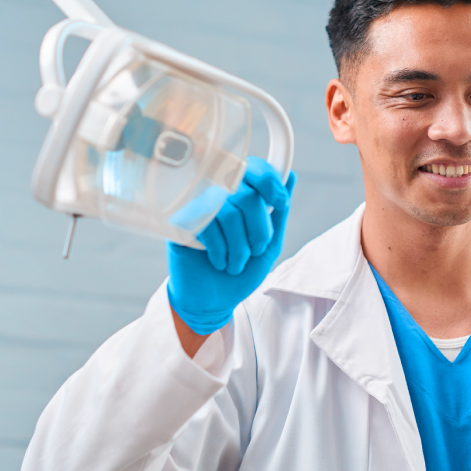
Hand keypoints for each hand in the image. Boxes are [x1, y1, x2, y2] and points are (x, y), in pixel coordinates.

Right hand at [167, 157, 296, 334]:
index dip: (270, 182)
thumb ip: (278, 214)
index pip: (254, 169)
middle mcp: (217, 197)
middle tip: (254, 251)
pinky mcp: (180, 223)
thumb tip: (290, 176)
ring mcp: (197, 208)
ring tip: (235, 264)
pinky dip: (219, 250)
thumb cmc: (240, 272)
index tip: (280, 203)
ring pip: (228, 213)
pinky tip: (218, 262)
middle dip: (259, 231)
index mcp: (240, 196)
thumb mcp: (268, 245)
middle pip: (247, 195)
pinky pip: (206, 225)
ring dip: (239, 247)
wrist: (212, 301)